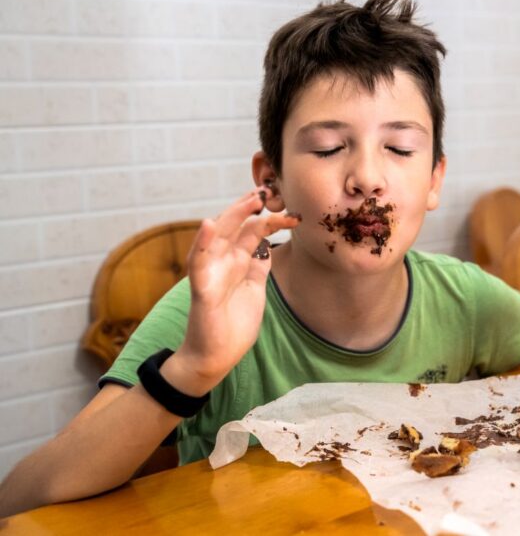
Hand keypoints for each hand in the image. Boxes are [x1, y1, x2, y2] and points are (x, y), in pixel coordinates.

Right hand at [162, 187, 299, 394]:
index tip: (293, 211)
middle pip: (236, 225)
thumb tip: (269, 246)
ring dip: (233, 215)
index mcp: (236, 261)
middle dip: (251, 206)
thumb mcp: (254, 289)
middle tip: (269, 190)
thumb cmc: (233, 324)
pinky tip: (207, 224)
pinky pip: (198, 261)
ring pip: (217, 234)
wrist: (217, 356)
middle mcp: (222, 261)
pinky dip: (201, 242)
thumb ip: (258, 267)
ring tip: (250, 199)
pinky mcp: (202, 288)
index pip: (254, 230)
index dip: (271, 218)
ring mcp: (210, 272)